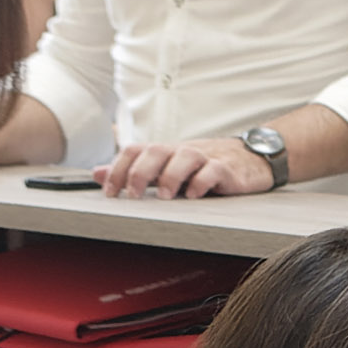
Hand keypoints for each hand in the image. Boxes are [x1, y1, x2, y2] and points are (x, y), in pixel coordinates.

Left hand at [98, 135, 271, 199]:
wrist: (252, 158)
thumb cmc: (206, 165)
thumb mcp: (166, 167)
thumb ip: (132, 171)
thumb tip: (95, 173)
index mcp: (165, 151)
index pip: (134, 151)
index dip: (118, 169)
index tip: (111, 192)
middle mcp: (182, 150)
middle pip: (155, 151)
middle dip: (140, 173)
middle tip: (135, 195)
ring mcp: (206, 157)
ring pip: (184, 157)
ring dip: (171, 177)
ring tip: (166, 196)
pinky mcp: (227, 168)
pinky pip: (213, 170)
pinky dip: (202, 182)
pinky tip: (195, 195)